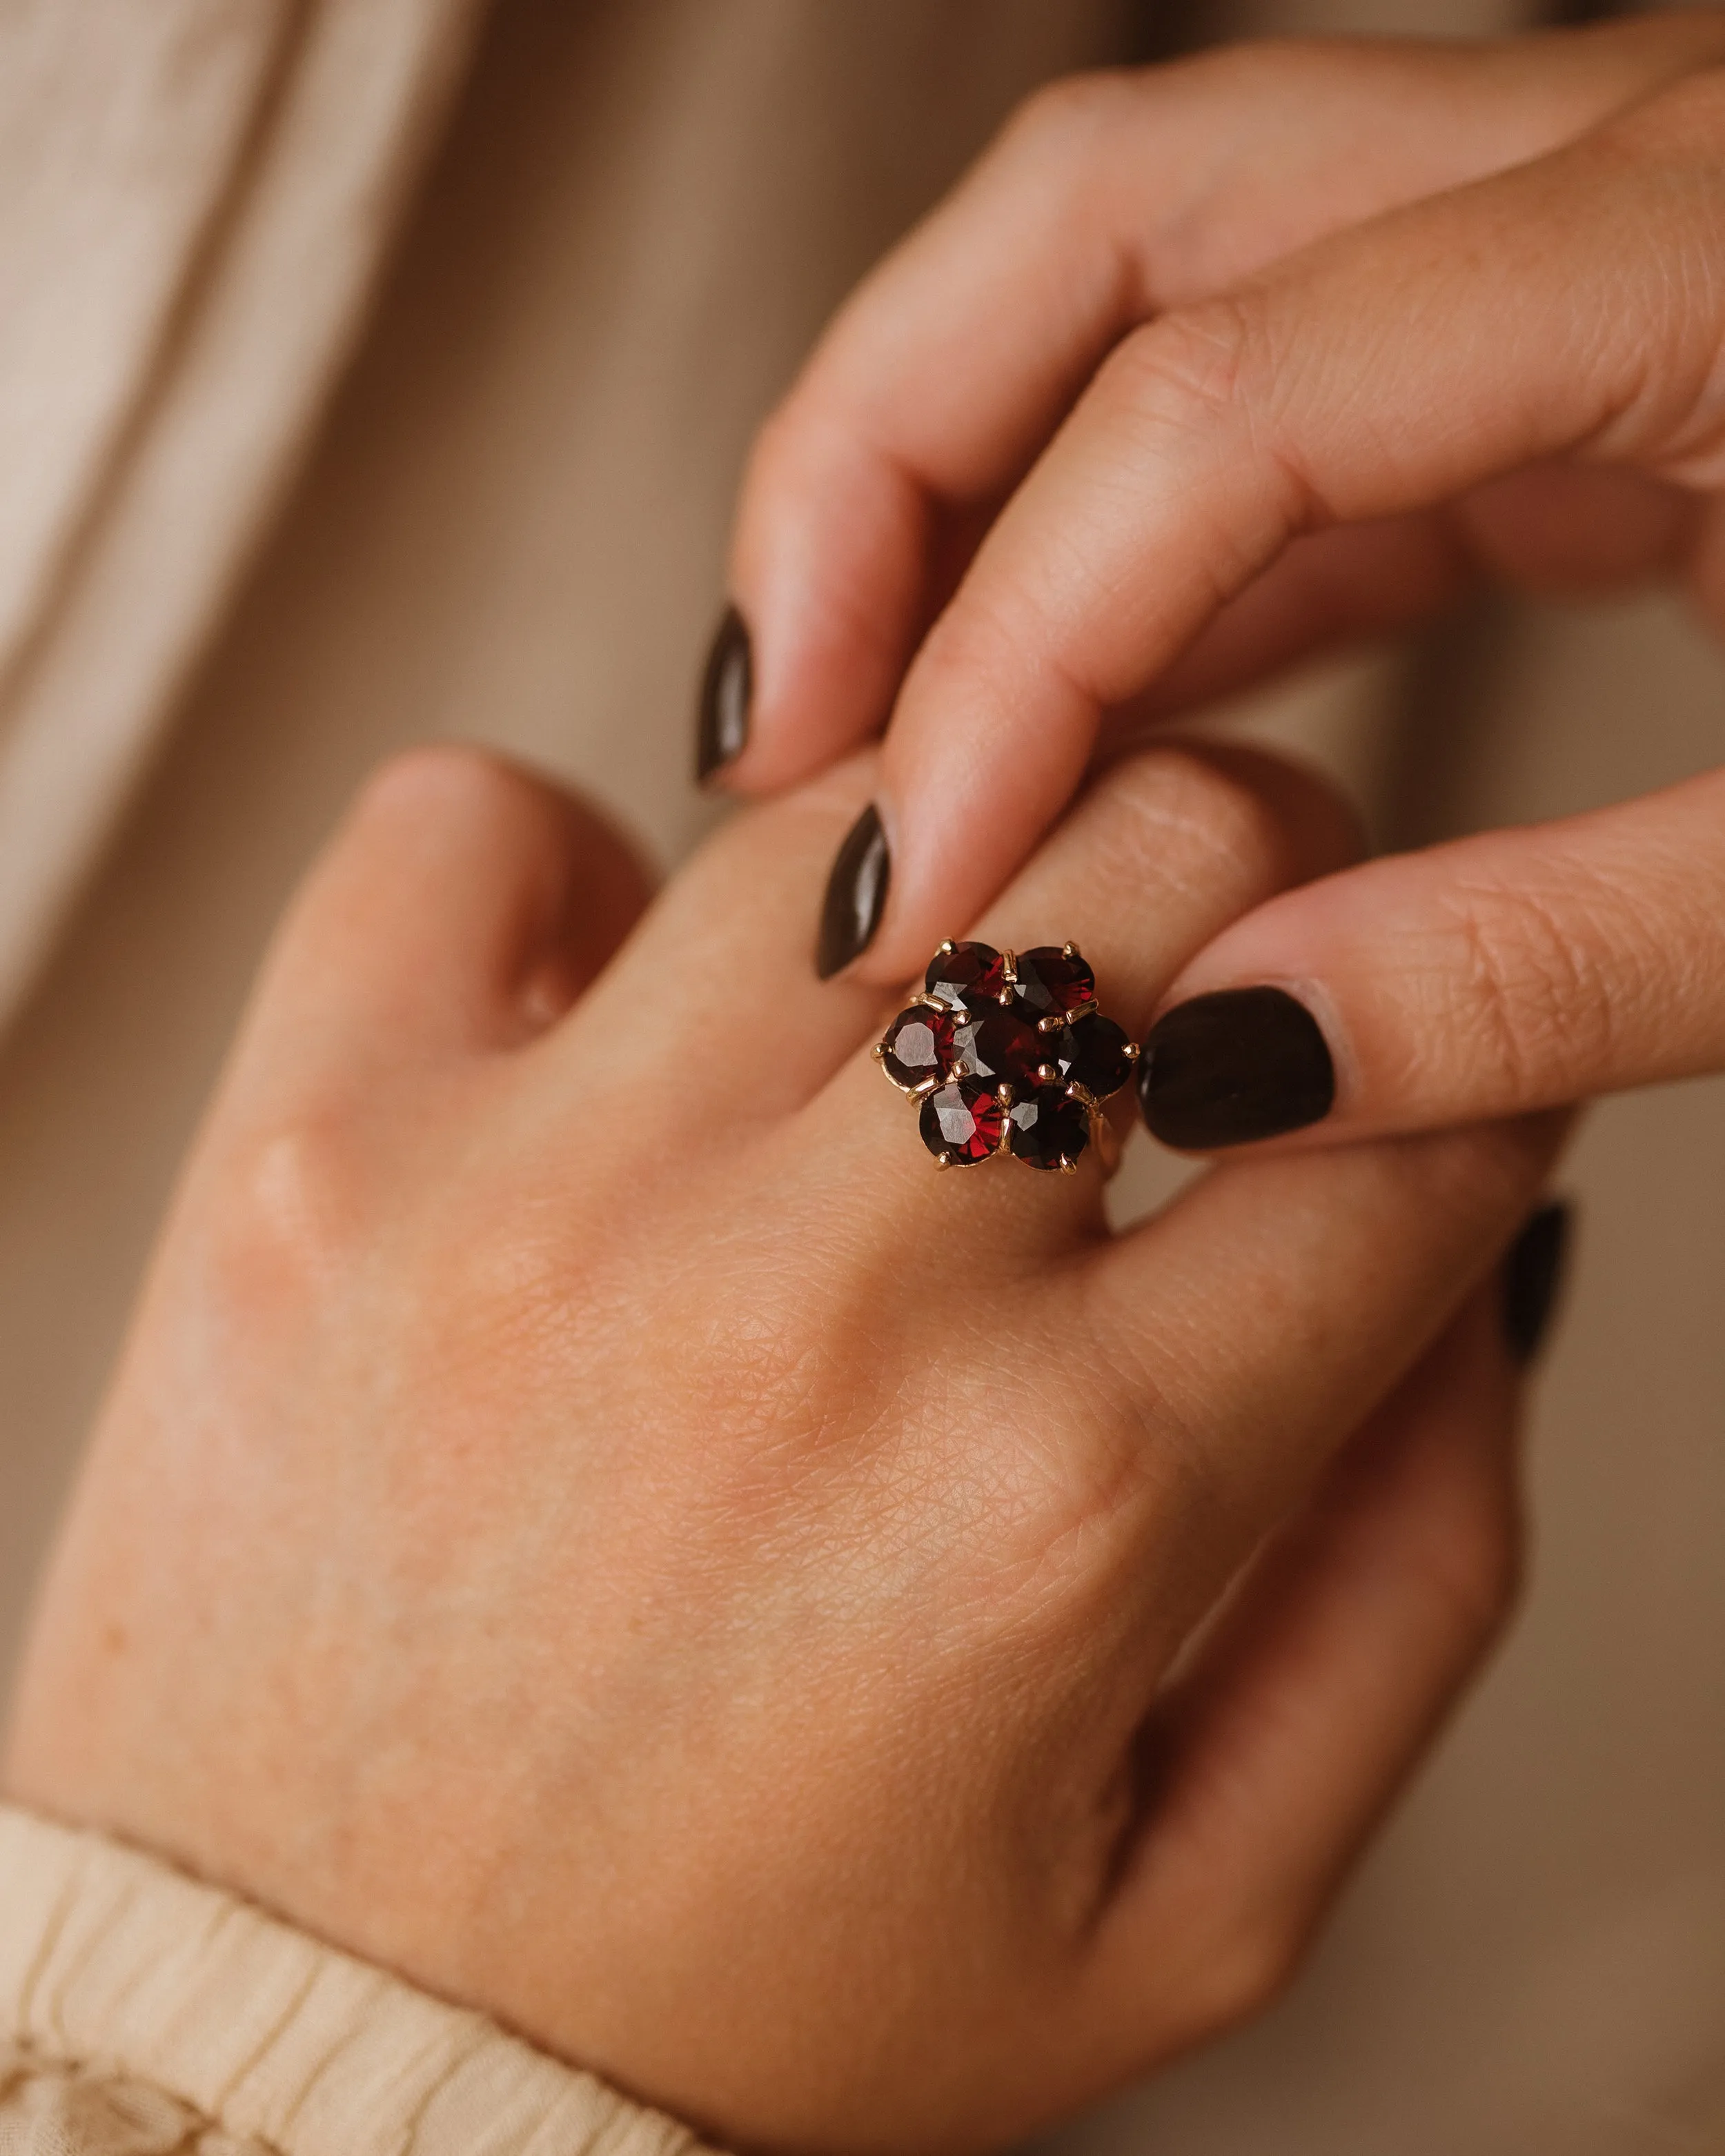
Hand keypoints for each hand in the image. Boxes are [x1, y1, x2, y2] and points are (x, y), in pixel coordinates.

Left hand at [4, 743, 1559, 2152]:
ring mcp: (532, 1197)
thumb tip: (1467, 1246)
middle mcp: (810, 1307)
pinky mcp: (310, 1150)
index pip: (1396, 1131)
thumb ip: (1409, 1571)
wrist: (329, 2061)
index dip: (1429, 1082)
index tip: (1361, 1099)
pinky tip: (607, 1012)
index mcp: (1060, 1499)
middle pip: (1161, 853)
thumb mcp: (1184, 1897)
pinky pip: (468, 823)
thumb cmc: (754, 1993)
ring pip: (854, 805)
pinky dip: (566, 862)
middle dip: (1241, 878)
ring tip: (895, 1015)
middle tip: (1174, 977)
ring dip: (932, 869)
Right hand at [713, 13, 1724, 1146]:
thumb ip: (1546, 971)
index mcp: (1711, 245)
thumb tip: (1214, 1074)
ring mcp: (1573, 229)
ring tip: (862, 725)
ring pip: (1148, 268)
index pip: (1218, 406)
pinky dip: (1115, 544)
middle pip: (1104, 212)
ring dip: (962, 483)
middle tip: (789, 730)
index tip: (925, 893)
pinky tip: (1059, 719)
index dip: (1018, 652)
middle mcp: (1605, 165)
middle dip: (880, 455)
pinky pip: (1263, 390)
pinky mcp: (1571, 335)